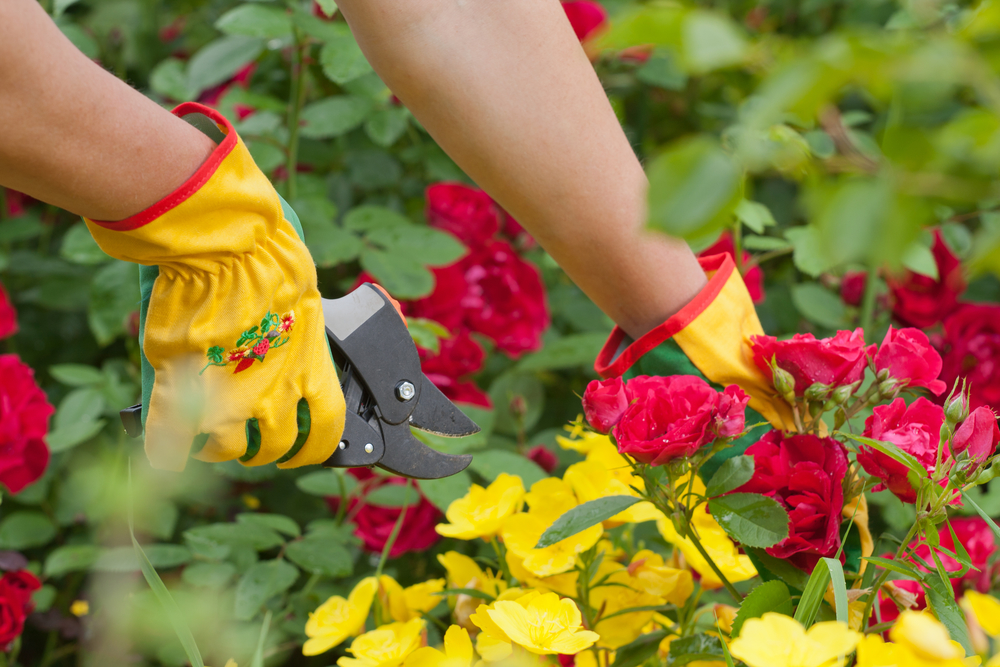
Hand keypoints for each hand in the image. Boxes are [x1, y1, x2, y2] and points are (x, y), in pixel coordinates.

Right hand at [87, 103, 344, 470]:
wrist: (228, 243)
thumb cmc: (271, 256)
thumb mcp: (304, 298)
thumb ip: (299, 333)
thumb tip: (290, 339)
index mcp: (311, 369)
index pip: (327, 430)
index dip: (316, 443)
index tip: (304, 442)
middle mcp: (275, 392)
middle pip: (276, 448)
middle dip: (265, 447)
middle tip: (251, 435)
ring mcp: (228, 396)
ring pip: (226, 450)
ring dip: (218, 448)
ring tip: (209, 435)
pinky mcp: (182, 389)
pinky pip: (167, 441)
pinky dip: (163, 451)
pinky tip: (162, 453)